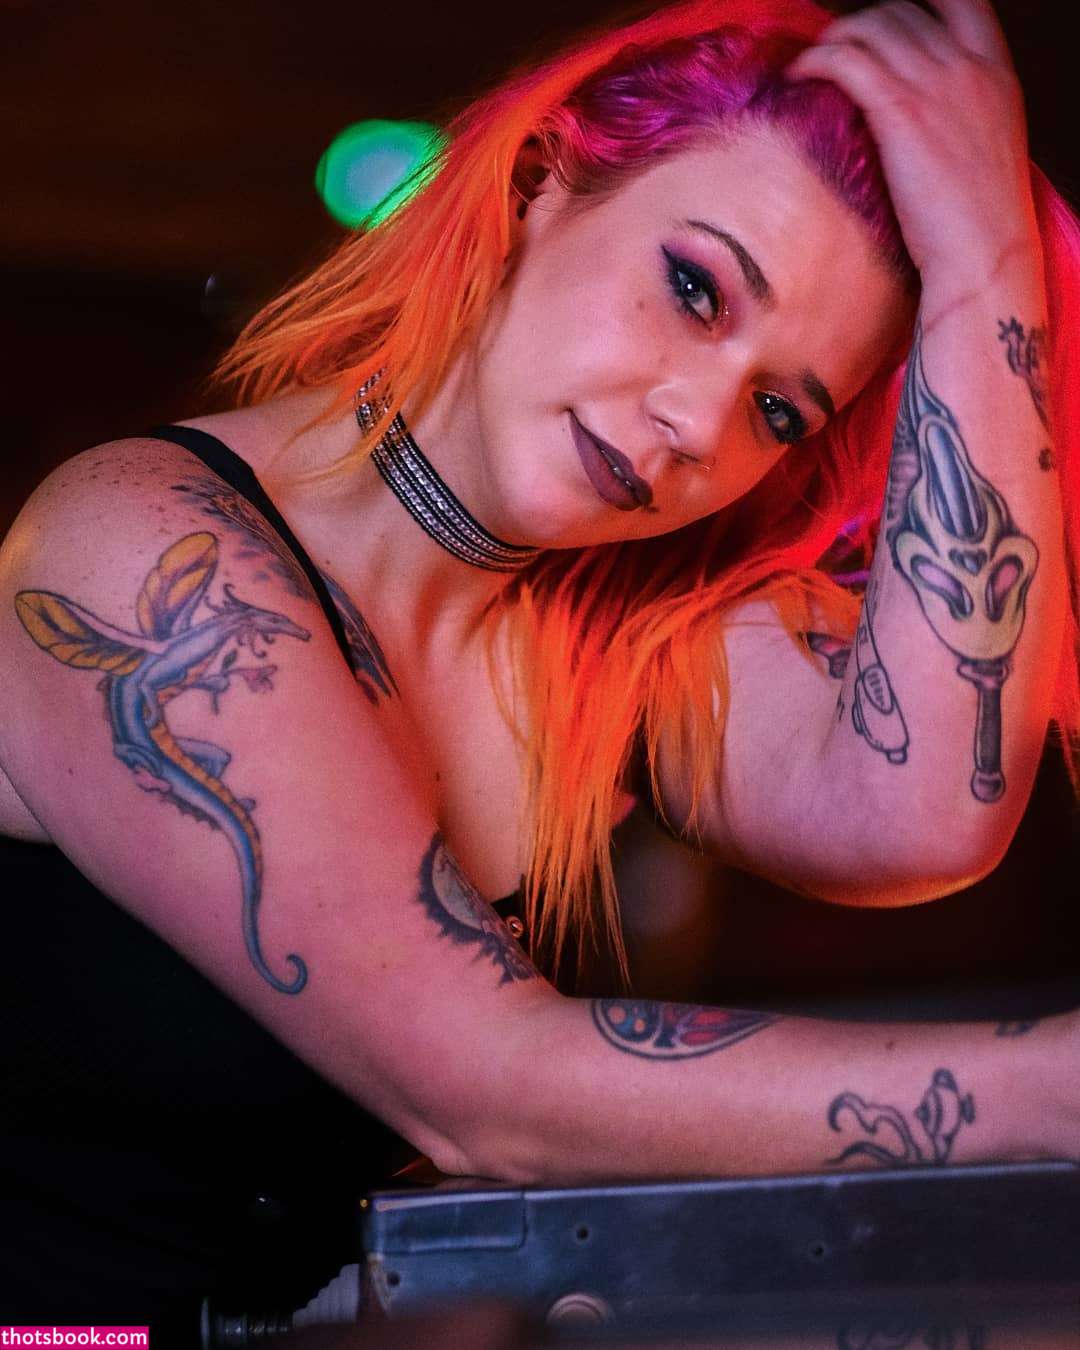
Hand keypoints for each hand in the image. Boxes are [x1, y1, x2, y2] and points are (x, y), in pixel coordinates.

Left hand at [786, 1, 1039, 291]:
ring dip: (834, 39)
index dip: (918, 5)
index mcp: (996, 73)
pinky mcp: (901, 109)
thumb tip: (917, 116)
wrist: (983, 252)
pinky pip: (847, 60)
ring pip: (873, 27)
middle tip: (835, 52)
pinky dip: (817, 60)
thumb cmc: (978, 222)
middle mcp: (968, 67)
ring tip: (811, 64)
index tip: (885, 24)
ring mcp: (936, 83)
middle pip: (905, 13)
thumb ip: (959, 116)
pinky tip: (800, 76)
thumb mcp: (984, 150)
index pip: (962, 3)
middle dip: (863, 26)